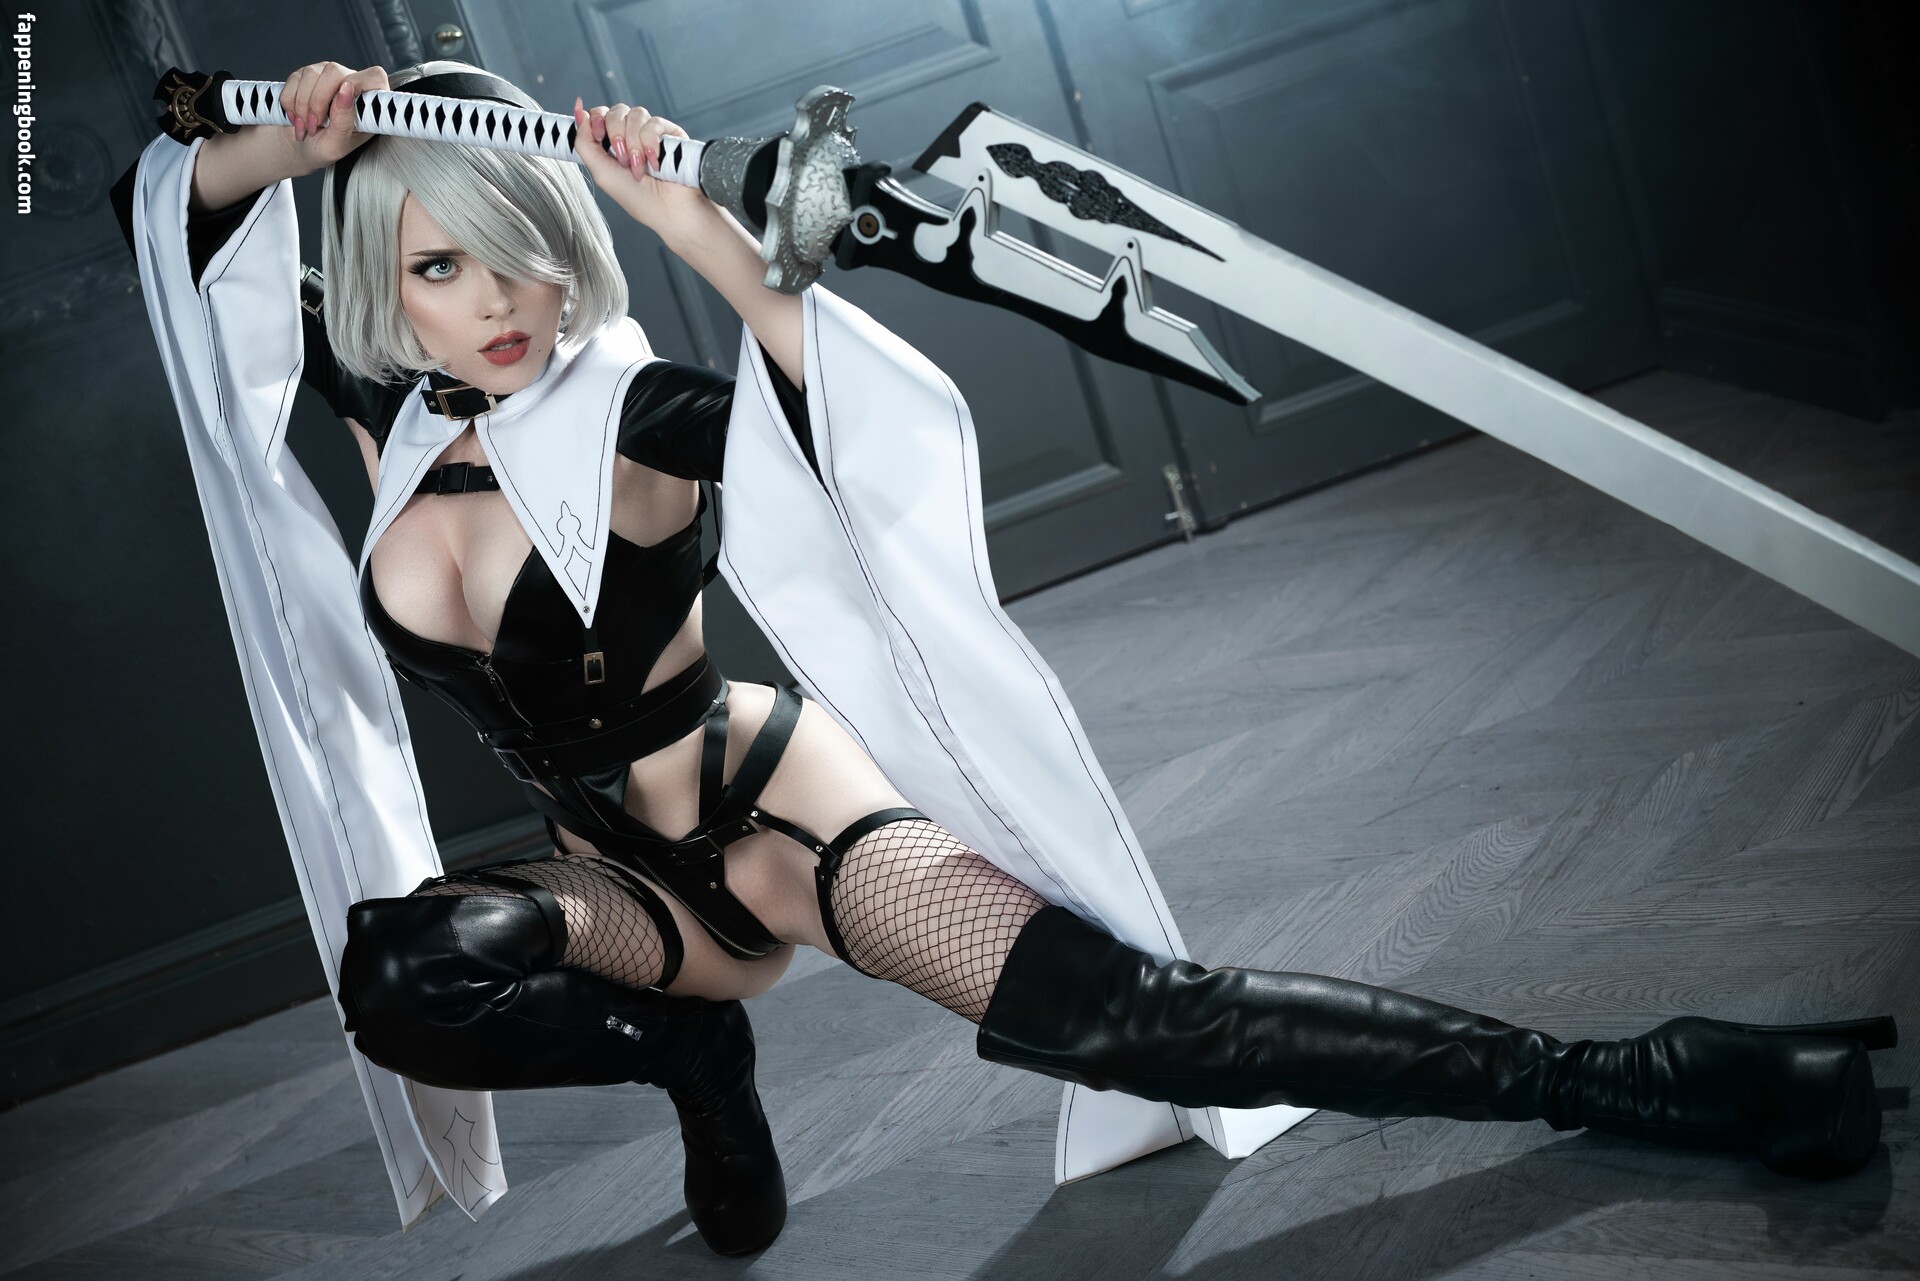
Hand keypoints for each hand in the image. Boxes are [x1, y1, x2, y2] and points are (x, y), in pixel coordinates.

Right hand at [280, 61, 389, 170]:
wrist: (299, 147)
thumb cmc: (324, 148)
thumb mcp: (337, 144)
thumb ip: (344, 120)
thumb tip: (347, 88)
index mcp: (366, 101)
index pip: (375, 76)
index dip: (360, 83)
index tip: (343, 101)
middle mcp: (349, 82)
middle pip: (334, 71)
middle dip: (318, 101)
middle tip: (315, 125)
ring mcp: (326, 75)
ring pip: (311, 73)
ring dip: (302, 104)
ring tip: (306, 126)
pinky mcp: (305, 74)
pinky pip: (294, 79)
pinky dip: (290, 101)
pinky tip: (296, 116)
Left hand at [572, 98, 712, 239]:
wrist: (667, 209)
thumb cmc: (636, 197)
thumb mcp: (600, 171)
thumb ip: (584, 141)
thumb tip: (578, 110)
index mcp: (613, 143)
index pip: (600, 114)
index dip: (596, 119)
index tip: (598, 136)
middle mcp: (632, 135)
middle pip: (616, 111)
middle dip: (615, 134)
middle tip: (623, 160)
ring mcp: (652, 133)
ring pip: (636, 114)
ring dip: (634, 142)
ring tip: (639, 166)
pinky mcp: (671, 133)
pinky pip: (654, 123)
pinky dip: (650, 142)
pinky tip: (654, 161)